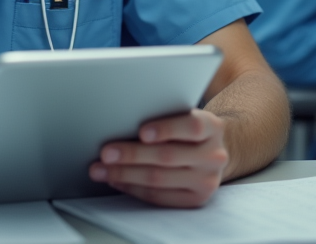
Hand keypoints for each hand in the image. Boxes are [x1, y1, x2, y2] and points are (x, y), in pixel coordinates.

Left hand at [89, 108, 227, 207]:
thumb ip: (163, 115)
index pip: (192, 127)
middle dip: (132, 155)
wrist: (210, 153)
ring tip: (101, 170)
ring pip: (159, 179)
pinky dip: (133, 188)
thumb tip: (120, 119)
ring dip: (124, 174)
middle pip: (168, 156)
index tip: (142, 131)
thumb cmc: (185, 129)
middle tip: (105, 153)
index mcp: (213, 127)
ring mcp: (207, 181)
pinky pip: (159, 197)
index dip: (166, 129)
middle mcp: (214, 156)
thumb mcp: (182, 115)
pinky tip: (116, 181)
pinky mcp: (196, 200)